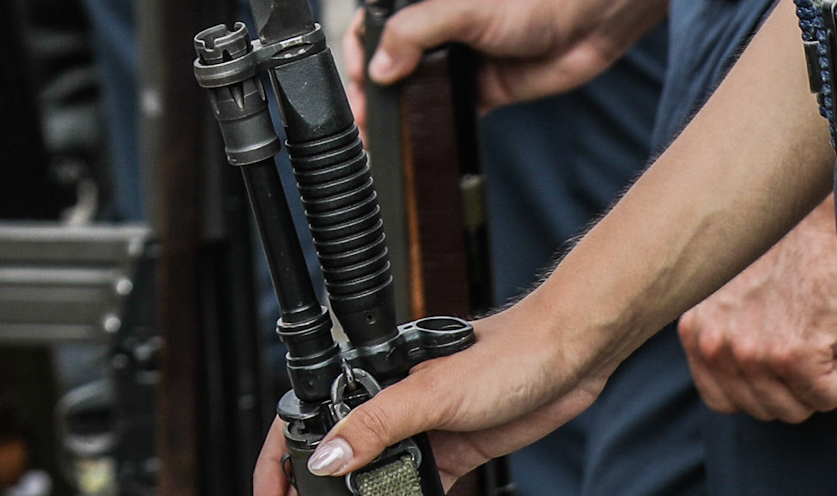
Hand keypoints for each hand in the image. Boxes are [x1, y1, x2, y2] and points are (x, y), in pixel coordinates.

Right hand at [278, 294, 612, 491]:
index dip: (280, 459)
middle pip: (341, 454)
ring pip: (379, 476)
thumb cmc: (501, 354)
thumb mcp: (428, 395)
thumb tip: (325, 458)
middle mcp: (392, 405)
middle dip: (318, 488)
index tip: (270, 494)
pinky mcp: (454, 451)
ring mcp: (423, 430)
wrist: (565, 358)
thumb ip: (375, 427)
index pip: (310, 419)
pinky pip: (421, 487)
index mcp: (372, 380)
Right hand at [364, 0, 639, 111]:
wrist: (581, 21)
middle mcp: (436, 34)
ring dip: (397, 112)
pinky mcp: (480, 92)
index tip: (358, 78)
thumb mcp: (461, 8)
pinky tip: (418, 138)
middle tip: (365, 116)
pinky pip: (446, 112)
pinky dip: (430, 126)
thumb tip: (380, 66)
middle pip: (389, 64)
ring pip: (414, 92)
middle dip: (372, 91)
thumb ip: (415, 32)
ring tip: (380, 135)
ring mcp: (457, 64)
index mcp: (424, 5)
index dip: (358, 52)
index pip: (374, 26)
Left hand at [679, 201, 836, 421]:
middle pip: (764, 409)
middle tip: (803, 329)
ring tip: (813, 325)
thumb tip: (741, 378)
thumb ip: (725, 336)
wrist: (816, 218)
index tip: (780, 348)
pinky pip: (825, 396)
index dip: (762, 383)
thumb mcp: (730, 294)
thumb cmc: (783, 252)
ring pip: (796, 408)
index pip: (723, 400)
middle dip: (794, 381)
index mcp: (695, 330)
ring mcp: (748, 350)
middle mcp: (713, 342)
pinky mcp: (789, 353)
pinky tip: (831, 328)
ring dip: (817, 375)